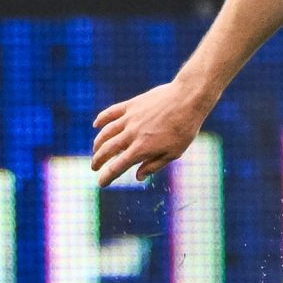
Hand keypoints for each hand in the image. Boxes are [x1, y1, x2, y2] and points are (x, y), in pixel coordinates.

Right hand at [92, 80, 209, 186]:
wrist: (188, 99)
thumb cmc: (184, 128)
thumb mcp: (174, 153)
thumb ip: (154, 165)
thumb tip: (137, 177)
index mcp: (142, 149)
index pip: (118, 166)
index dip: (107, 176)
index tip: (101, 183)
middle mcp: (132, 134)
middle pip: (107, 150)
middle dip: (98, 161)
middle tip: (94, 167)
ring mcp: (130, 118)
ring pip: (106, 133)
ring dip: (98, 143)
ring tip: (96, 150)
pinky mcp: (131, 105)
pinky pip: (111, 112)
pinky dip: (101, 119)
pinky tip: (96, 125)